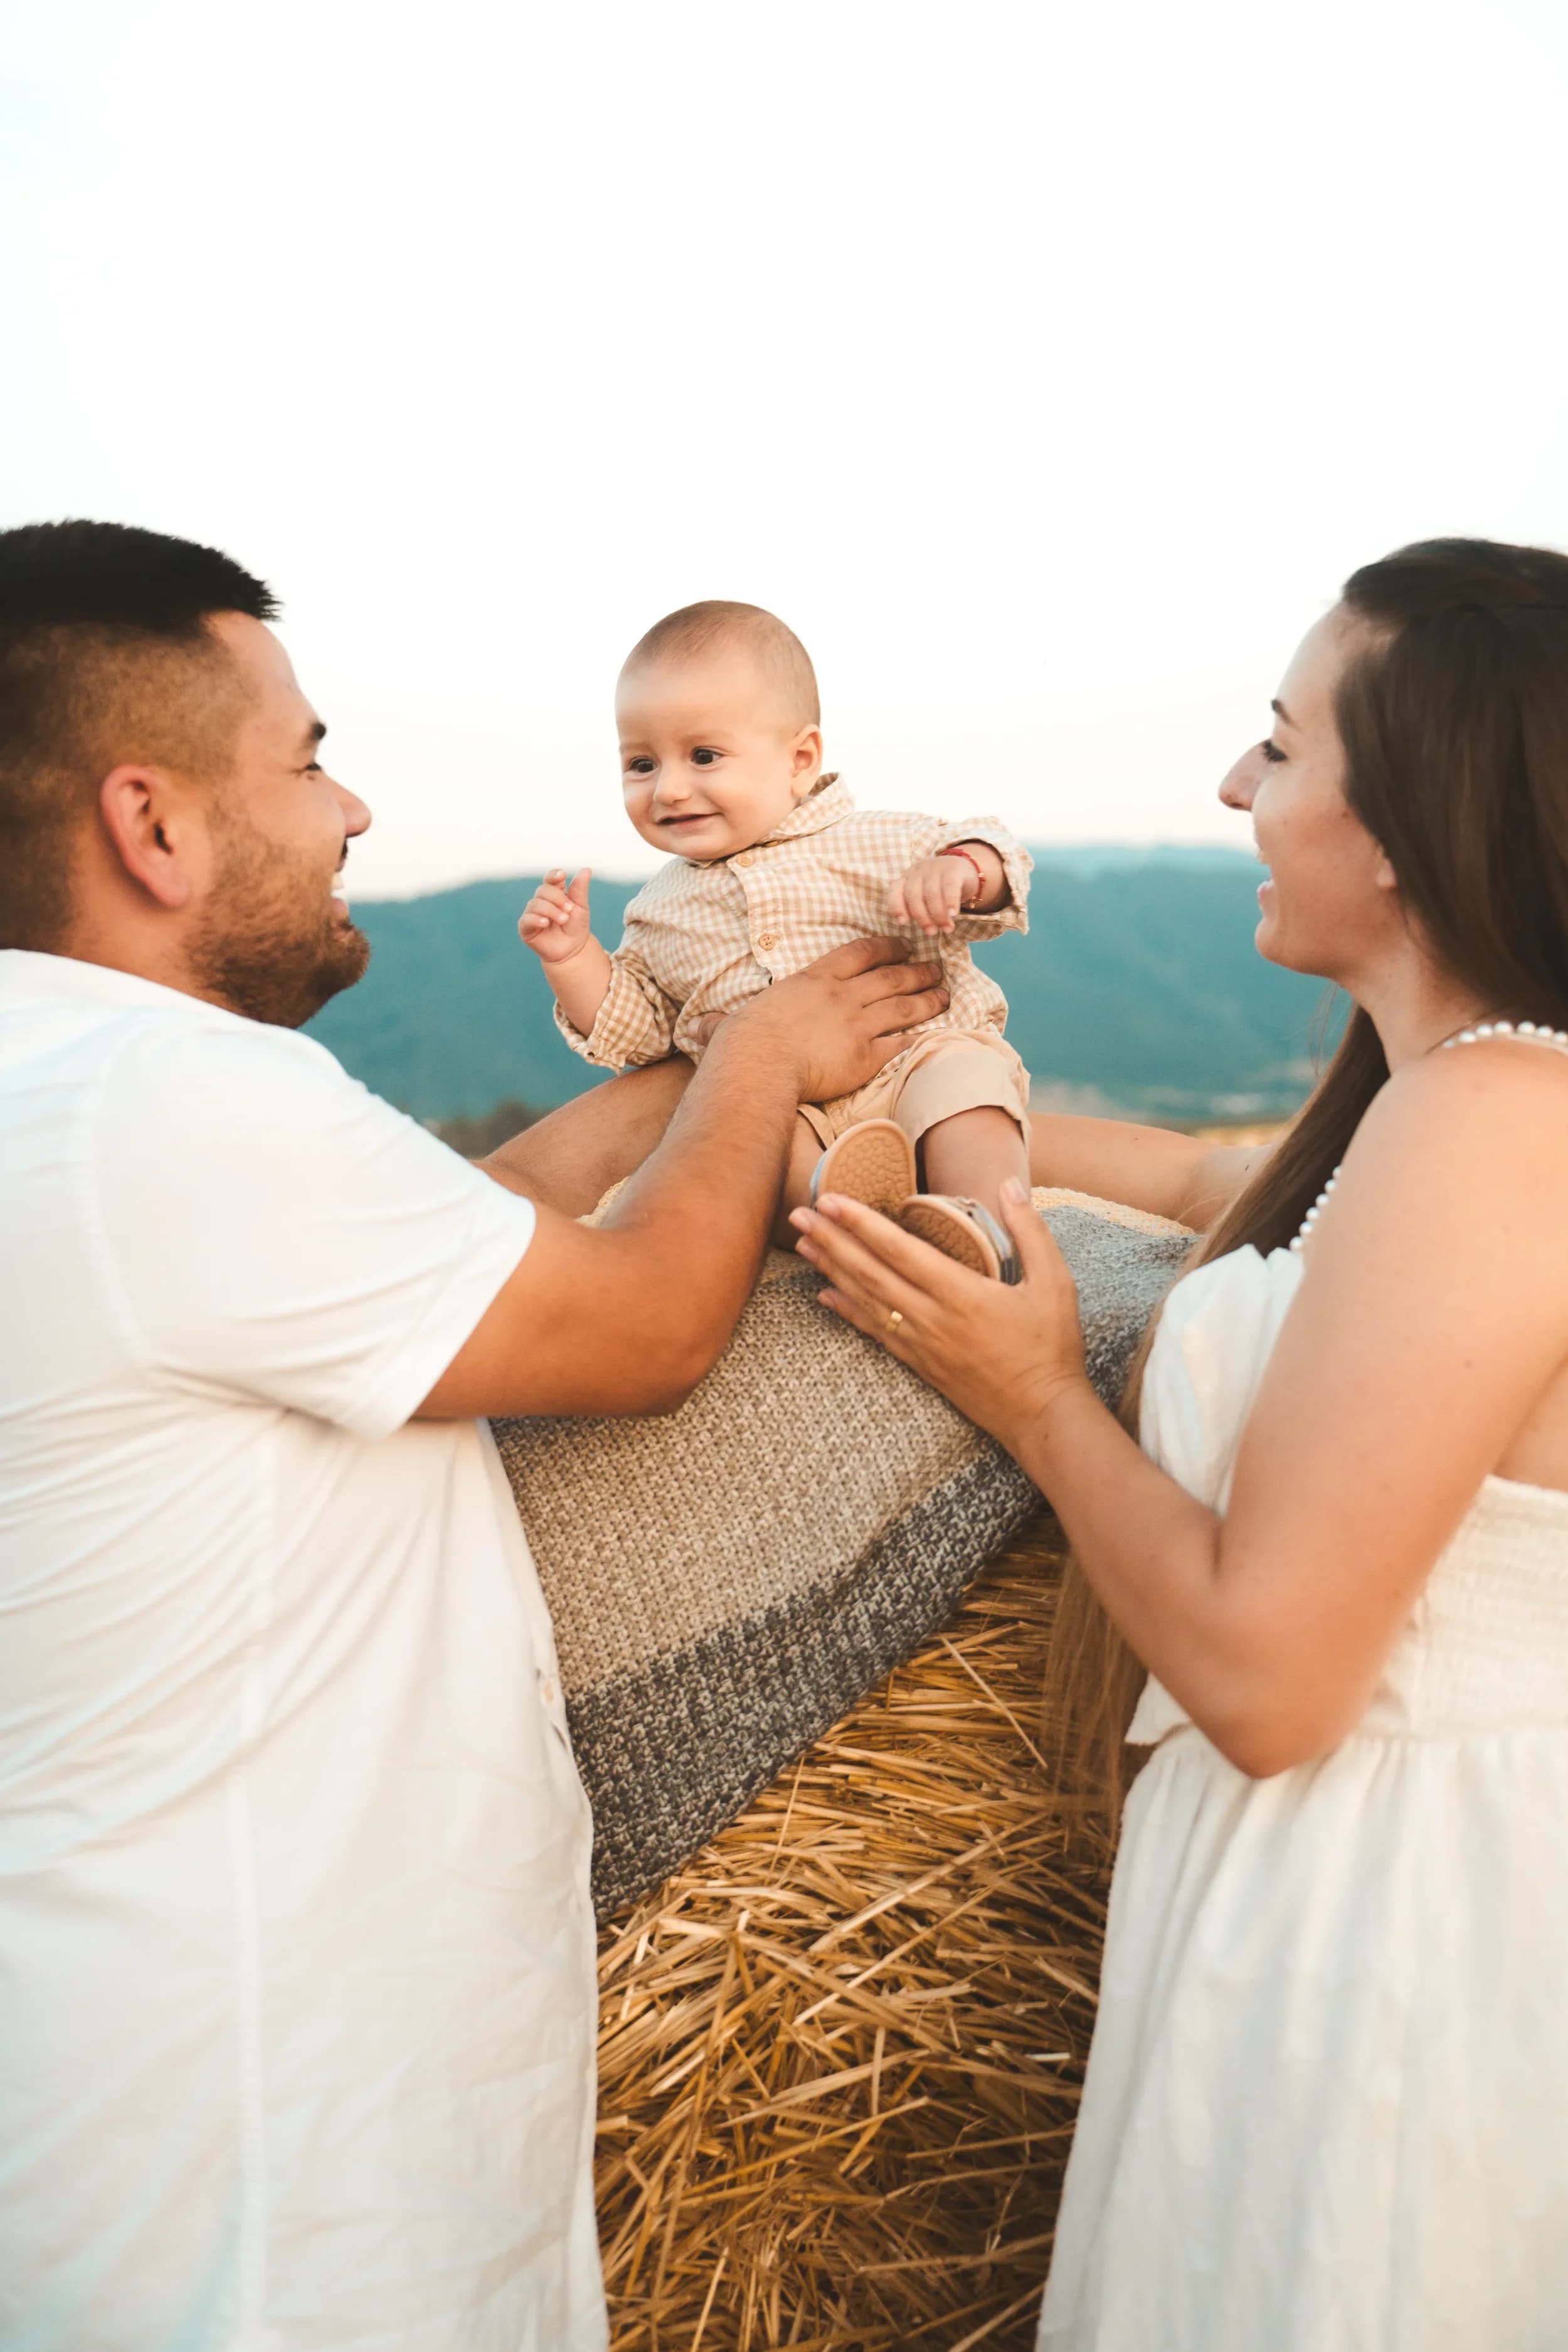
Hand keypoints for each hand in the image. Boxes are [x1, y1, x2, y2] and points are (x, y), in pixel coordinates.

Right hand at [519, 867, 593, 964]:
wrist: (572, 950)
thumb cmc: (576, 928)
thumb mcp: (581, 907)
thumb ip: (580, 889)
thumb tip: (586, 869)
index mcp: (555, 893)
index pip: (550, 879)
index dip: (554, 875)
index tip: (562, 876)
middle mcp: (541, 901)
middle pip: (543, 890)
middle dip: (558, 898)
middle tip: (570, 910)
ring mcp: (532, 913)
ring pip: (536, 904)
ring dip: (551, 910)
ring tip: (563, 920)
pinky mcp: (525, 927)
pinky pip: (527, 919)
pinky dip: (536, 919)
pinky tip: (546, 923)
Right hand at [722, 936, 947, 1103]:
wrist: (759, 1066)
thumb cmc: (742, 1044)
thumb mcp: (731, 1024)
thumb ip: (722, 1024)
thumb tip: (695, 1029)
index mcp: (815, 980)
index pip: (860, 953)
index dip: (886, 947)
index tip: (903, 946)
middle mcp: (843, 997)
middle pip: (892, 976)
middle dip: (918, 970)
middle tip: (938, 968)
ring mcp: (857, 1025)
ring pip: (904, 1006)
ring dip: (928, 999)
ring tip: (946, 995)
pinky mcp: (866, 1057)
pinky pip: (899, 1044)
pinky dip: (915, 1037)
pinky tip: (928, 1035)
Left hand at [788, 1178, 1089, 1448]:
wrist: (1042, 1414)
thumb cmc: (1051, 1347)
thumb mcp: (1055, 1282)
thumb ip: (1030, 1230)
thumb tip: (1010, 1183)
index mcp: (960, 1292)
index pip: (898, 1250)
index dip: (861, 1223)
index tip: (832, 1200)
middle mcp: (931, 1317)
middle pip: (869, 1272)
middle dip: (831, 1240)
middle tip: (798, 1213)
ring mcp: (921, 1344)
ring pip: (865, 1301)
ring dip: (831, 1270)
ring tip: (803, 1244)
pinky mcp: (920, 1364)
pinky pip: (874, 1333)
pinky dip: (847, 1312)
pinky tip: (825, 1297)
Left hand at [887, 846, 1001, 934]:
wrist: (965, 868)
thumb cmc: (941, 888)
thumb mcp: (925, 896)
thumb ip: (919, 908)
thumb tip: (925, 928)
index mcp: (907, 878)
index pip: (895, 891)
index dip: (897, 907)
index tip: (903, 923)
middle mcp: (917, 871)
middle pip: (914, 896)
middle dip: (922, 917)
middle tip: (931, 932)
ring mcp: (934, 867)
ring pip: (932, 894)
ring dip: (939, 915)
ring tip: (946, 929)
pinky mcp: (953, 869)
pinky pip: (950, 888)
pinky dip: (950, 902)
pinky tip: (953, 914)